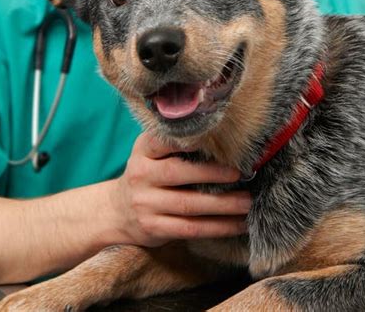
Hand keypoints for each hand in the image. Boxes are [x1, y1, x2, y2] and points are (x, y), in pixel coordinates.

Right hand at [109, 132, 250, 247]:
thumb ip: (174, 144)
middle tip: (241, 173)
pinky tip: (237, 224)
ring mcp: (145, 204)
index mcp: (143, 151)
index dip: (186, 140)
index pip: (162, 140)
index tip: (214, 139)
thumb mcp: (150, 154)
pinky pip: (190, 229)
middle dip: (212, 173)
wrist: (117, 211)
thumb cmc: (147, 175)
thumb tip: (221, 137)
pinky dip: (217, 227)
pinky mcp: (154, 228)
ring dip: (222, 205)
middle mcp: (141, 175)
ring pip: (188, 205)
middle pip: (178, 173)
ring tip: (247, 202)